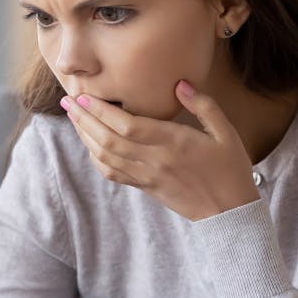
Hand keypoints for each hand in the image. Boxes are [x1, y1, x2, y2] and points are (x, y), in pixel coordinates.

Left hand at [60, 80, 260, 220]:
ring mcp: (147, 176)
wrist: (229, 213)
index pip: (127, 125)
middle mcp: (155, 160)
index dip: (101, 110)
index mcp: (173, 143)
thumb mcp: (225, 133)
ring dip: (85, 136)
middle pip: (108, 139)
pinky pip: (113, 173)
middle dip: (84, 119)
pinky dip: (96, 158)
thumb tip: (180, 84)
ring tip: (73, 118)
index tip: (84, 95)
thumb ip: (203, 105)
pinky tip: (90, 144)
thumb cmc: (230, 169)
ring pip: (106, 156)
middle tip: (67, 101)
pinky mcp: (145, 187)